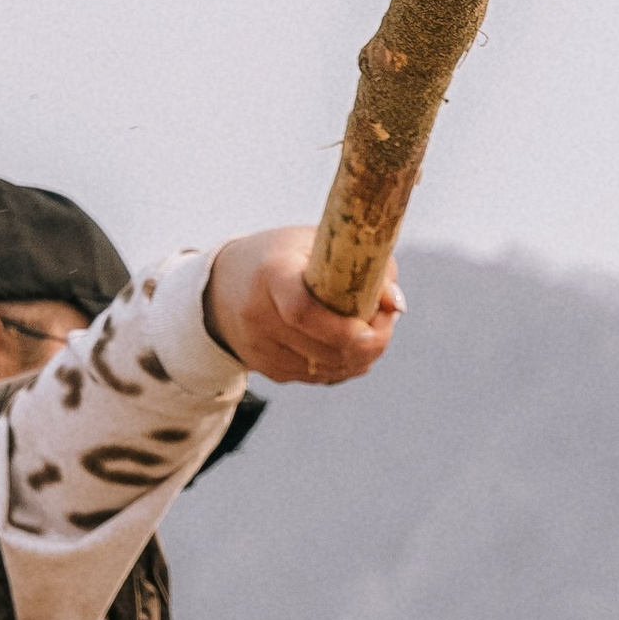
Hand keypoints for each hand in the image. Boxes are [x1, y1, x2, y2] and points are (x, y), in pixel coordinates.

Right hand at [203, 227, 403, 386]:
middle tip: (387, 324)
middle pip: (320, 348)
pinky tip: (352, 347)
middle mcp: (258, 314)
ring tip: (373, 333)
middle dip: (367, 344)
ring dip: (360, 357)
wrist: (223, 286)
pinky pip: (316, 377)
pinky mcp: (265, 369)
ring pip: (324, 368)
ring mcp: (258, 347)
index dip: (342, 329)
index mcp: (271, 273)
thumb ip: (363, 265)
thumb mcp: (317, 242)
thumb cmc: (284, 256)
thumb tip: (395, 304)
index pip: (301, 311)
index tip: (373, 327)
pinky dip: (343, 365)